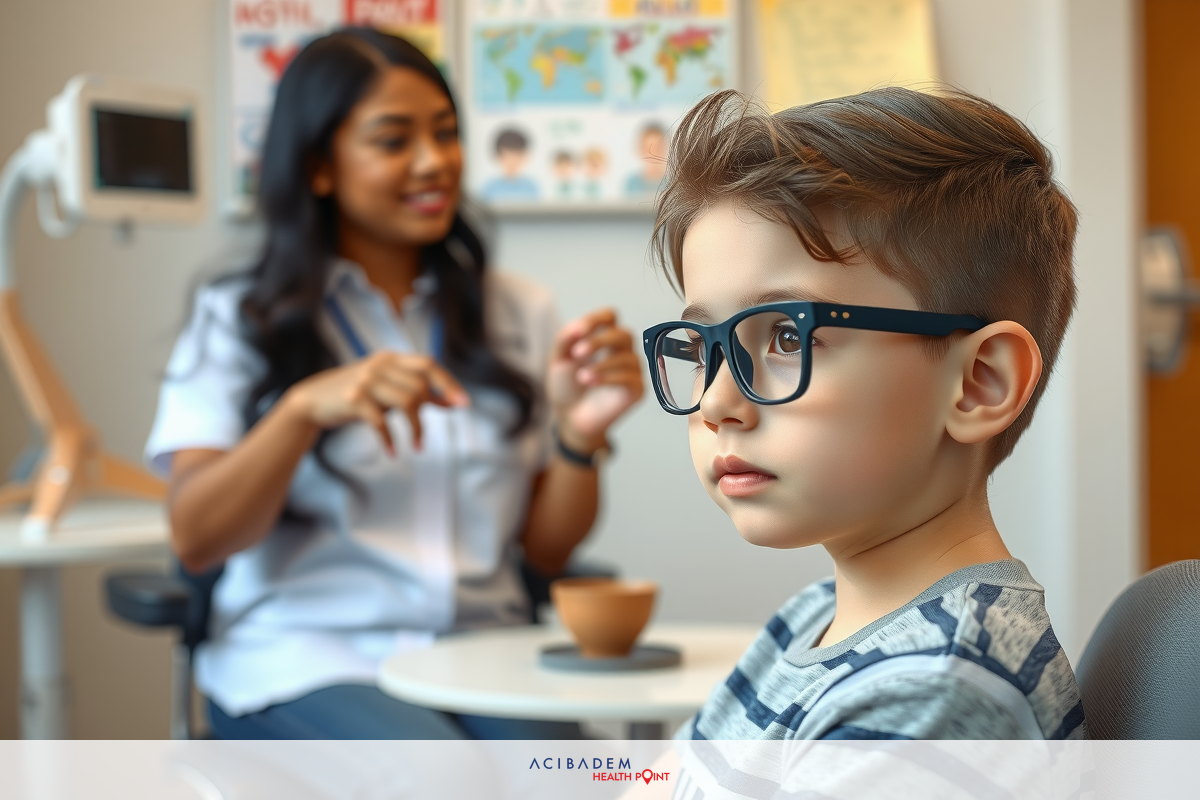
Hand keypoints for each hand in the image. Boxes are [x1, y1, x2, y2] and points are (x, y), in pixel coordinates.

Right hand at [284, 352, 468, 452]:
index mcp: (391, 359)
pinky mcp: (353, 399)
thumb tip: (452, 402)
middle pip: (419, 387)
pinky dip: (390, 439)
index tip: (463, 404)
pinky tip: (392, 451)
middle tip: (422, 436)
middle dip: (427, 414)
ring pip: (407, 402)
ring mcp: (366, 381)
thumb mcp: (389, 389)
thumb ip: (417, 392)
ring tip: (416, 446)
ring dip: (416, 430)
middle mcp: (380, 365)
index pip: (428, 364)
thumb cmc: (358, 396)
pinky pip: (382, 422)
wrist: (314, 400)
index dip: (448, 383)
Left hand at [547, 308, 643, 450]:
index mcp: (603, 338)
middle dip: (599, 341)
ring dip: (601, 365)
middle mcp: (621, 350)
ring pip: (627, 357)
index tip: (578, 332)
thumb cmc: (567, 386)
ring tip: (581, 378)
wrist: (570, 417)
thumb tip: (578, 325)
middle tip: (577, 354)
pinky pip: (630, 377)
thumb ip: (565, 339)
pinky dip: (609, 378)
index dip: (595, 320)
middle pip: (623, 334)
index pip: (610, 316)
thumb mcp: (558, 359)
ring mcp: (631, 369)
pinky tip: (591, 383)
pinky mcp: (636, 389)